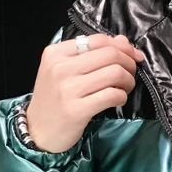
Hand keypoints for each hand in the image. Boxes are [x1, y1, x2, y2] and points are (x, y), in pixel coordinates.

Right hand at [27, 34, 143, 153]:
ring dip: (128, 81)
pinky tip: (117, 100)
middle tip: (130, 75)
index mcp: (56, 53)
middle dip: (129, 64)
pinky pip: (112, 95)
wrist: (38, 131)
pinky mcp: (77, 110)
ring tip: (124, 88)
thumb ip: (91, 55)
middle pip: (110, 55)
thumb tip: (123, 42)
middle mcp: (60, 67)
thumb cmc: (53, 100)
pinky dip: (121, 97)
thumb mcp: (64, 71)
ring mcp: (68, 89)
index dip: (122, 47)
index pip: (98, 40)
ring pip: (114, 73)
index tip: (133, 57)